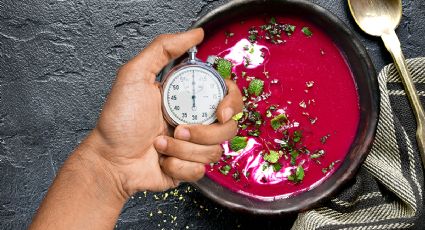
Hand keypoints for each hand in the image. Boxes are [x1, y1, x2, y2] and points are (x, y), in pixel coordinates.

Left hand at [89, 28, 242, 196]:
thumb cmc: (119, 120)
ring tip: (160, 142)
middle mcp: (195, 121)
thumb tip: (194, 34)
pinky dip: (179, 166)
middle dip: (204, 132)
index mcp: (188, 98)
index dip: (231, 103)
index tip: (220, 111)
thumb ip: (163, 49)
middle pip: (228, 126)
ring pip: (214, 150)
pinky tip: (162, 159)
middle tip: (178, 128)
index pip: (228, 96)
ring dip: (183, 148)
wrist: (111, 160)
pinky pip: (201, 170)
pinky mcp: (189, 167)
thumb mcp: (135, 75)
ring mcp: (193, 146)